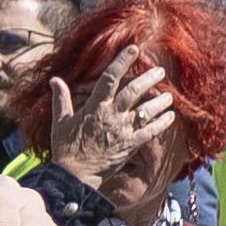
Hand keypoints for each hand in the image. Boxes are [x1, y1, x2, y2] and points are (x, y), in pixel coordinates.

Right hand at [38, 55, 175, 184]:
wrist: (74, 176)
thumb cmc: (65, 149)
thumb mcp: (60, 122)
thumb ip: (61, 99)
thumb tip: (54, 80)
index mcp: (94, 108)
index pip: (110, 79)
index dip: (122, 62)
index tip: (134, 49)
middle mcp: (111, 116)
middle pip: (134, 91)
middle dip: (149, 79)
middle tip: (160, 71)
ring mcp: (123, 131)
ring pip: (146, 110)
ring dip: (160, 101)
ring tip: (168, 95)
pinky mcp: (130, 145)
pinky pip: (151, 131)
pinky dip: (162, 123)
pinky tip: (170, 116)